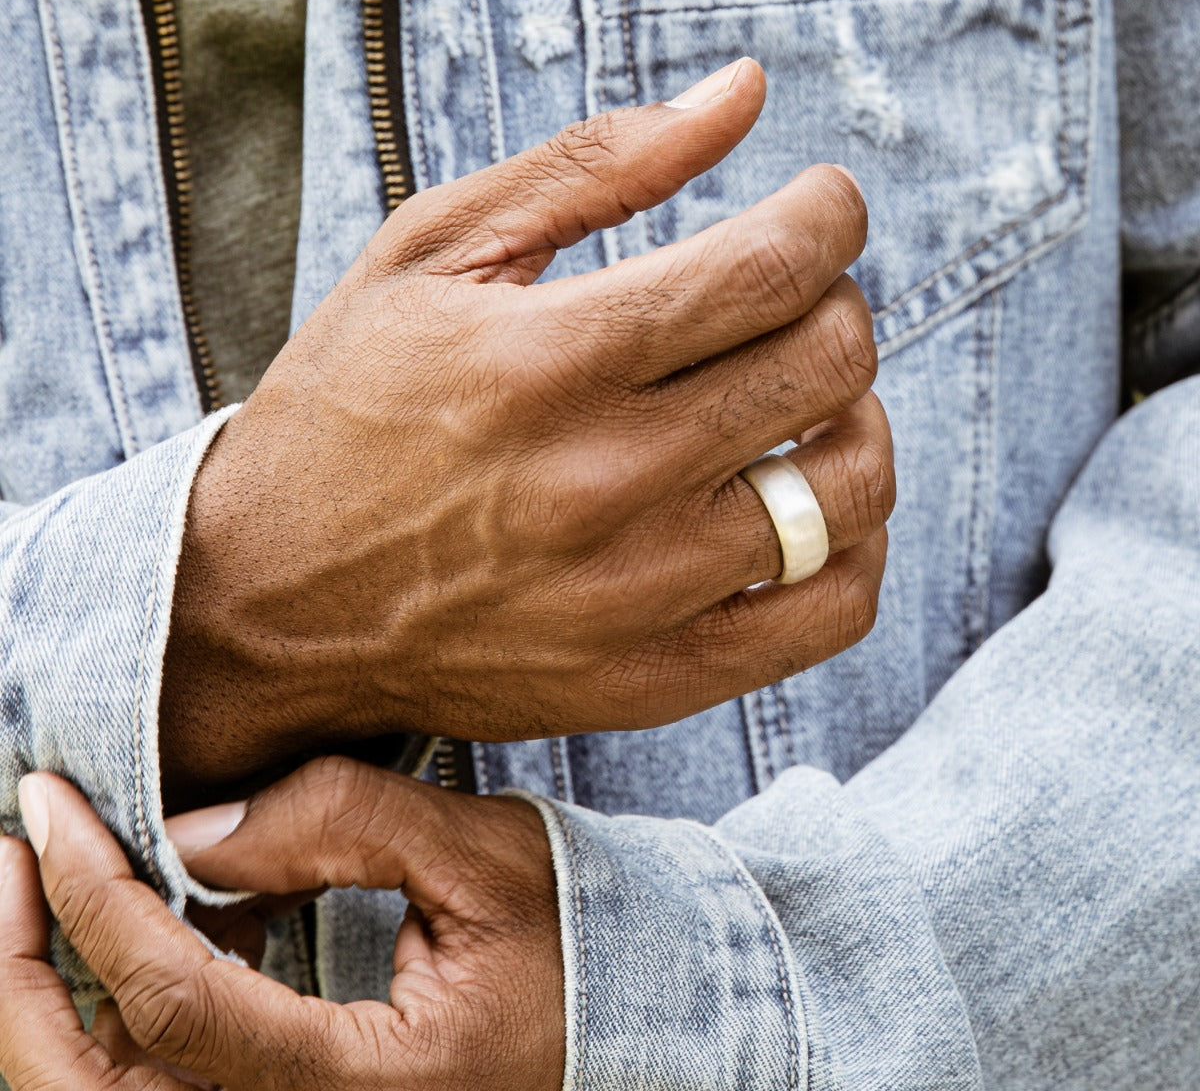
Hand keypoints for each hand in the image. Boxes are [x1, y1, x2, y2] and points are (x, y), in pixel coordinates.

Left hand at [0, 759, 562, 1090]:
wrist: (618, 1012)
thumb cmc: (564, 934)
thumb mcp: (472, 856)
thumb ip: (335, 825)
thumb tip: (187, 833)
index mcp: (362, 1089)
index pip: (175, 1005)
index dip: (94, 894)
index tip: (50, 802)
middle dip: (23, 972)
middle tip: (14, 855)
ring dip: (64, 989)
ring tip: (77, 880)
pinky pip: (166, 1082)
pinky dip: (135, 1002)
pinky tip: (180, 920)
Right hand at [162, 57, 891, 790]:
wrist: (272, 599)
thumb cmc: (346, 410)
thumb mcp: (428, 252)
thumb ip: (594, 162)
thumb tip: (748, 92)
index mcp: (547, 358)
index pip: (772, 267)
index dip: (828, 216)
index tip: (817, 209)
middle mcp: (602, 482)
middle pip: (829, 364)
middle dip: (836, 302)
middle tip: (790, 300)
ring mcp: (635, 595)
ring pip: (852, 487)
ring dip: (855, 417)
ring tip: (802, 401)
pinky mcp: (650, 680)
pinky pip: (830, 614)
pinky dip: (854, 546)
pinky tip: (801, 502)